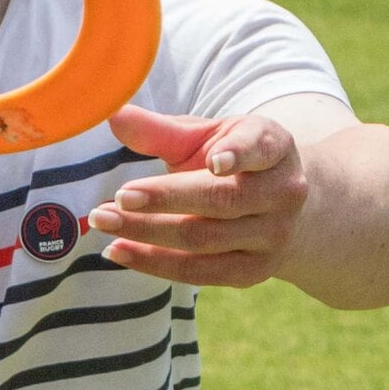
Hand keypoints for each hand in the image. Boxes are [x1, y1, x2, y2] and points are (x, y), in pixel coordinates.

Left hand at [92, 105, 308, 287]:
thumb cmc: (225, 161)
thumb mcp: (203, 137)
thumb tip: (114, 117)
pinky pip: (199, 272)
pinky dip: (154, 263)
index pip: (259, 148)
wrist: (270, 207)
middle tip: (117, 197)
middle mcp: (284, 193)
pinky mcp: (254, 271)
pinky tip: (118, 250)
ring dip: (147, 233)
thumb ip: (160, 130)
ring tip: (104, 221)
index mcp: (274, 147)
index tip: (213, 161)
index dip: (238, 154)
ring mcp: (273, 237)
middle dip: (164, 199)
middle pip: (221, 200)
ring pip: (204, 239)